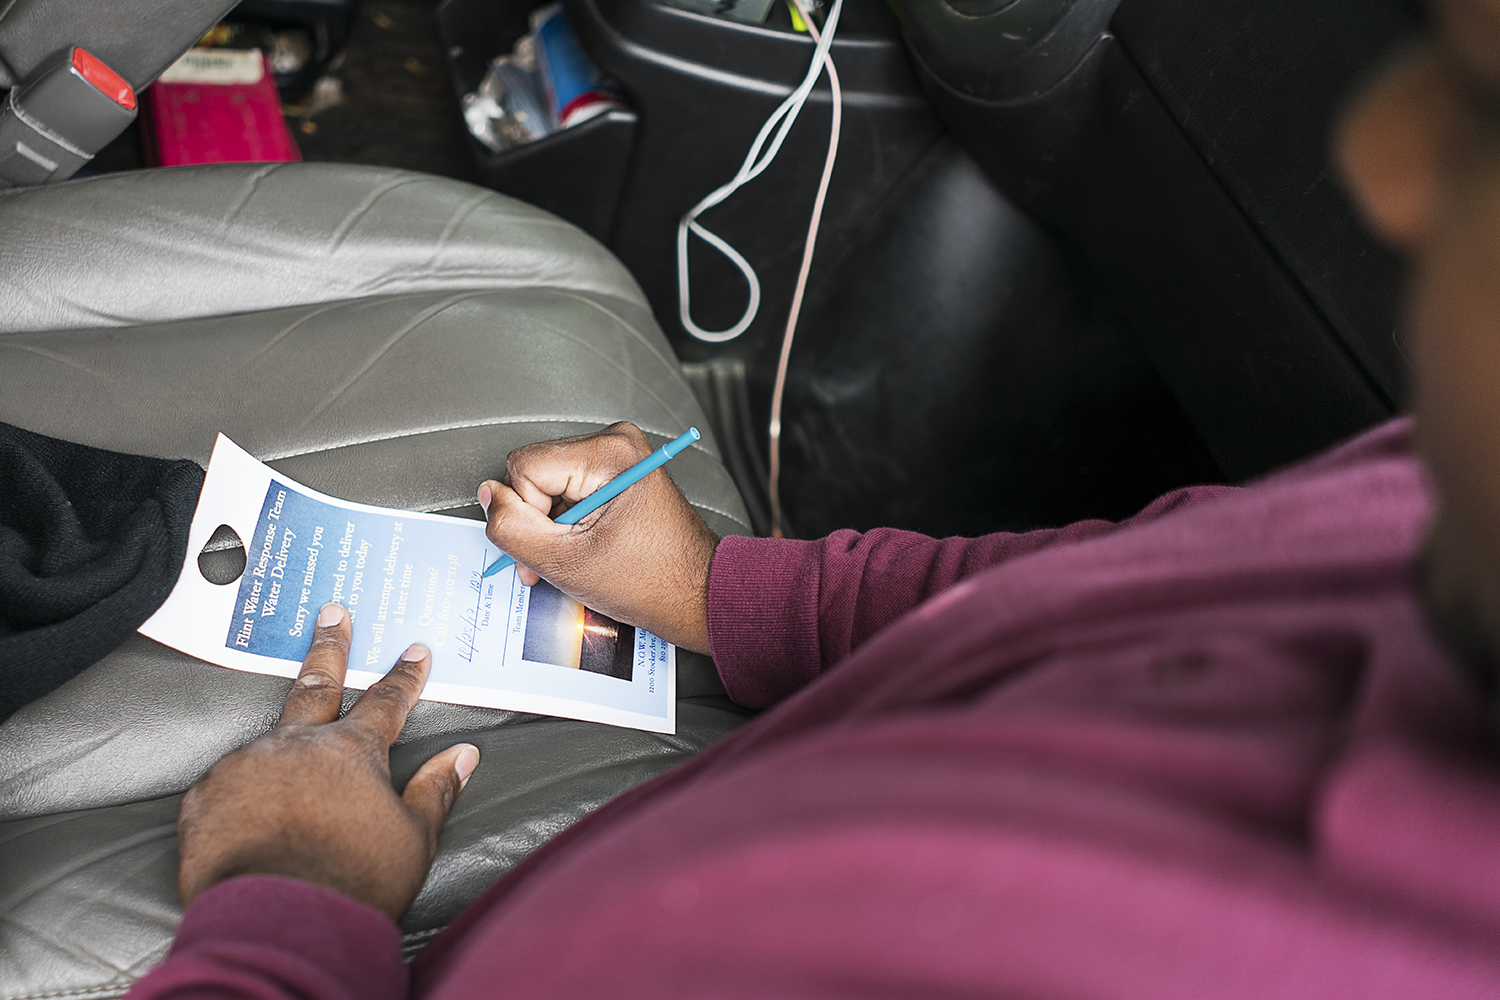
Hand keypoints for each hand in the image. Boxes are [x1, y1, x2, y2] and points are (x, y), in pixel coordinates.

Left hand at [176, 604, 478, 919]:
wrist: (279, 924)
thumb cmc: (353, 883)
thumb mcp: (413, 838)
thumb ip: (436, 789)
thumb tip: (463, 755)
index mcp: (351, 751)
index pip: (386, 701)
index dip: (404, 676)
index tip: (414, 651)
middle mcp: (296, 745)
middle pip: (316, 684)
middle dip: (330, 646)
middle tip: (332, 614)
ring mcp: (245, 766)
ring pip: (266, 743)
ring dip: (279, 748)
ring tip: (285, 769)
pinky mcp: (206, 797)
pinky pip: (226, 783)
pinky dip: (240, 790)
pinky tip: (246, 810)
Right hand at [478, 421, 718, 653]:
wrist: (697, 595)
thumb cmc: (651, 582)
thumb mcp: (565, 562)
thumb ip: (513, 527)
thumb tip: (488, 496)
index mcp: (609, 453)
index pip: (524, 468)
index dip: (525, 514)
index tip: (549, 549)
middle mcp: (617, 443)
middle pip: (535, 472)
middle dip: (537, 521)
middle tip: (556, 560)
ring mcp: (620, 456)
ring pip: (548, 483)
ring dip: (551, 525)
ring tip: (577, 555)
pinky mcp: (619, 472)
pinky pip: (569, 488)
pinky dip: (568, 522)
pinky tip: (587, 545)